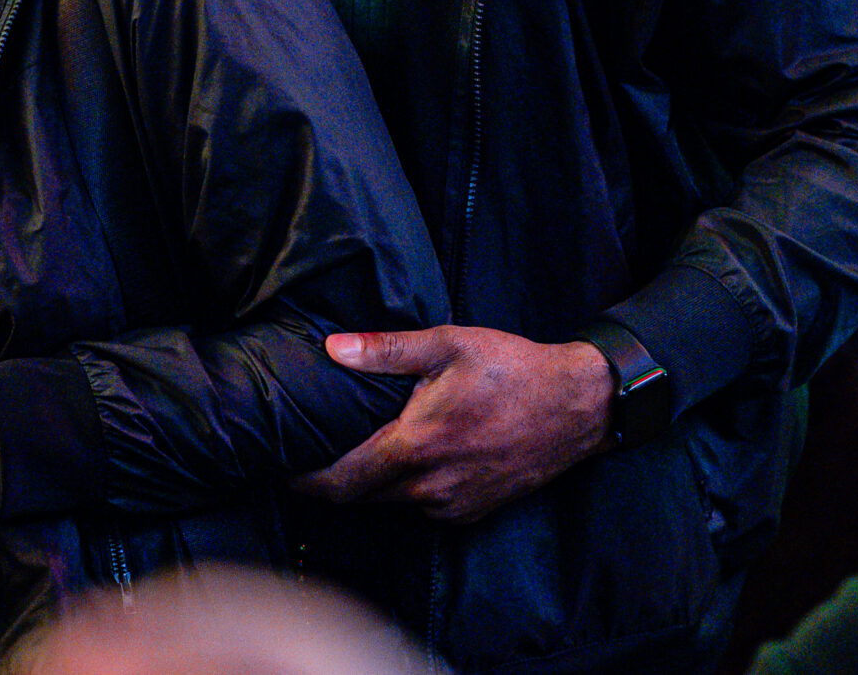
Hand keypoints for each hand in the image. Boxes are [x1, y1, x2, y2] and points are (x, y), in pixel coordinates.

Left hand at [294, 326, 613, 520]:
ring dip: (369, 484)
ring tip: (352, 452)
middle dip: (330, 482)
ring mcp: (454, 505)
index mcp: (417, 447)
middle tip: (304, 456)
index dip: (305, 481)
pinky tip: (405, 459)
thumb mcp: (449, 345)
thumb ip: (386, 350)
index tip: (279, 469)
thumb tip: (333, 348)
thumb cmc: (513, 370)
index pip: (342, 482)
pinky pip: (422, 506)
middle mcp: (431, 488)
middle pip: (361, 497)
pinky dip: (404, 489)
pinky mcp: (473, 512)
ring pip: (391, 503)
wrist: (579, 407)